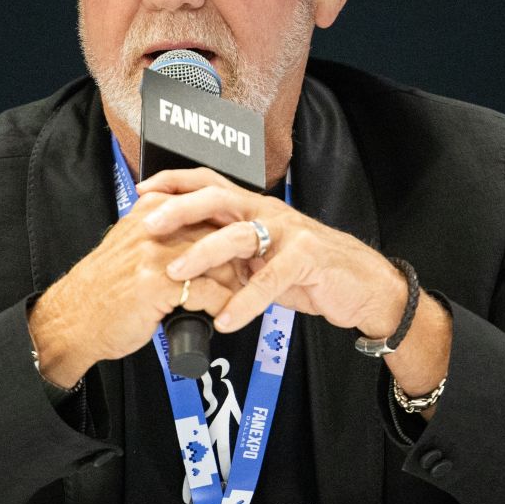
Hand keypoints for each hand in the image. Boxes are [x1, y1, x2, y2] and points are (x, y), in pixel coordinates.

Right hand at [28, 191, 239, 387]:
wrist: (73, 320)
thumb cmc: (104, 289)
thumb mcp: (130, 246)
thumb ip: (161, 232)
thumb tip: (201, 234)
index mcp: (150, 211)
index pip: (205, 209)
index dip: (229, 232)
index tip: (243, 250)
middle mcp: (154, 227)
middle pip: (216, 233)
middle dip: (237, 257)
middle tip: (250, 275)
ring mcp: (155, 254)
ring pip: (217, 261)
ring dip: (234, 282)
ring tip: (240, 296)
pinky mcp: (158, 284)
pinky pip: (208, 290)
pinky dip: (222, 304)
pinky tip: (223, 314)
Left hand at [138, 167, 452, 415]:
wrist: (362, 285)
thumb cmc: (309, 270)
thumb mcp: (263, 257)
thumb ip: (229, 254)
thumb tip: (183, 259)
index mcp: (254, 208)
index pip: (209, 184)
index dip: (175, 183)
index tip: (142, 190)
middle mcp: (268, 213)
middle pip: (218, 199)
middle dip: (179, 209)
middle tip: (148, 226)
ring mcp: (289, 233)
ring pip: (239, 235)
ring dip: (202, 254)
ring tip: (175, 274)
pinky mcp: (307, 259)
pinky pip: (269, 280)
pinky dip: (244, 302)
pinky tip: (225, 320)